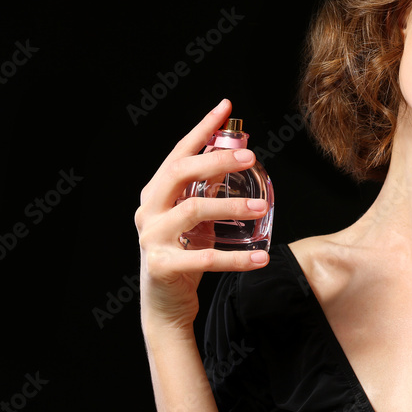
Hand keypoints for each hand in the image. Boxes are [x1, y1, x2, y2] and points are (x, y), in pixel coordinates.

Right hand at [135, 98, 270, 331]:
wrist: (164, 305)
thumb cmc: (182, 253)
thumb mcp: (195, 217)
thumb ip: (208, 189)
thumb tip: (235, 157)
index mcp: (157, 192)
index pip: (179, 152)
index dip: (202, 128)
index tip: (226, 106)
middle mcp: (150, 210)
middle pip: (180, 172)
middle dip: (216, 160)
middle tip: (251, 157)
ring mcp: (152, 238)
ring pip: (192, 211)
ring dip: (230, 207)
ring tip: (261, 209)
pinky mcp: (162, 266)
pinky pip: (203, 258)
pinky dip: (235, 259)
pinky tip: (261, 257)